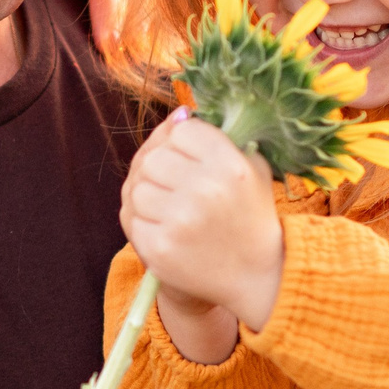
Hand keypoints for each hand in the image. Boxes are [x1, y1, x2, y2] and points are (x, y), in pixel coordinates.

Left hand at [120, 110, 283, 333]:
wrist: (257, 275)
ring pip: (136, 188)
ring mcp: (179, 222)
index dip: (183, 143)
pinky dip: (145, 222)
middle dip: (162, 171)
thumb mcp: (251, 168)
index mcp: (229, 166)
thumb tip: (178, 113)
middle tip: (180, 187)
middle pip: (153, 158)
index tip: (193, 159)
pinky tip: (168, 229)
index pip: (183, 131)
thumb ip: (216, 137)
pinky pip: (132, 219)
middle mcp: (205, 191)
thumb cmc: (250, 214)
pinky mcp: (159, 248)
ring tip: (174, 209)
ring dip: (150, 197)